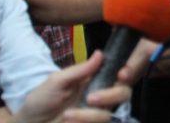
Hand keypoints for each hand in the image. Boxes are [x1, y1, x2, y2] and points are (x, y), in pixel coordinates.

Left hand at [13, 51, 130, 122]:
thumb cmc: (40, 102)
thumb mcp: (56, 82)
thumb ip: (79, 70)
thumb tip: (100, 53)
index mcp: (95, 80)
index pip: (120, 73)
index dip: (130, 70)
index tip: (122, 73)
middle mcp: (101, 97)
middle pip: (124, 93)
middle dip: (111, 94)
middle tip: (91, 98)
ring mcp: (97, 115)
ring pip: (110, 113)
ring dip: (89, 115)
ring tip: (67, 116)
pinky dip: (85, 121)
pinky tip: (69, 122)